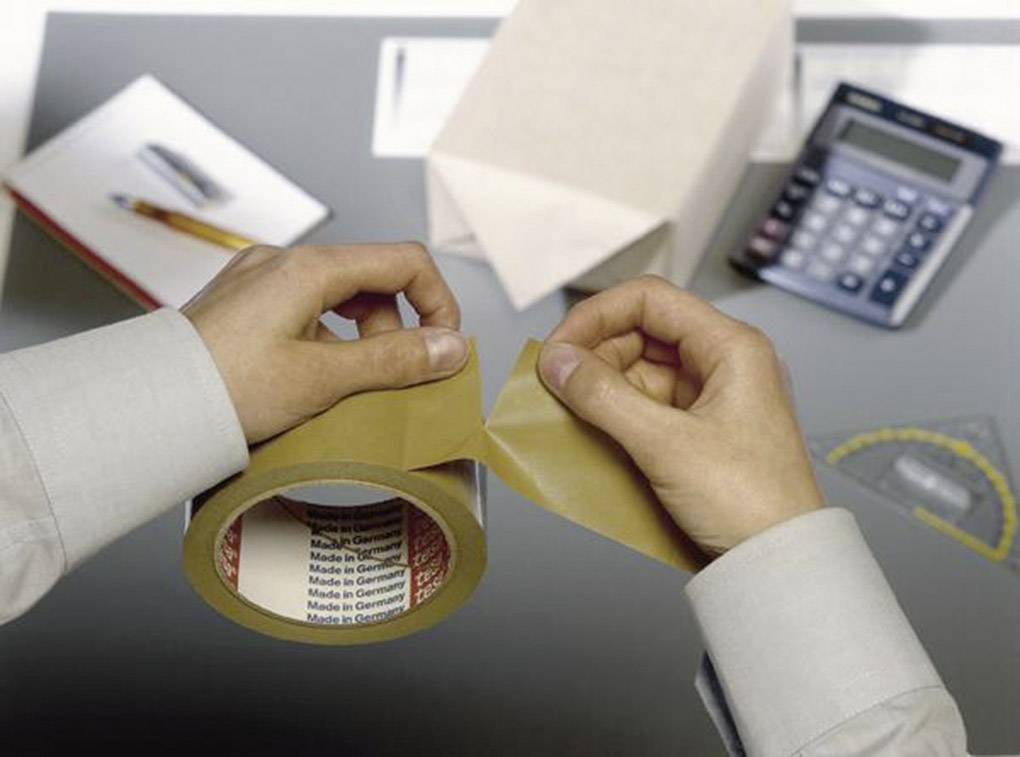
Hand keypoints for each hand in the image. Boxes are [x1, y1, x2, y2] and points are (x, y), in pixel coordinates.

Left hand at [183, 243, 467, 443]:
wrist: (149, 407)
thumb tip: (452, 348)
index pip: (405, 262)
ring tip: (345, 387)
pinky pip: (306, 311)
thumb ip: (395, 360)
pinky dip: (327, 341)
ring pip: (340, 297)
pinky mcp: (243, 304)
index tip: (442, 349)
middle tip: (390, 380)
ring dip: (361, 339)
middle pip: (373, 280)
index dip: (437, 302)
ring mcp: (260, 280)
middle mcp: (283, 262)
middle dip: (395, 329)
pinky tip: (312, 379)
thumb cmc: (226, 390)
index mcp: (309, 268)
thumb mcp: (324, 379)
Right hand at [538, 276, 822, 557]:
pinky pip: (646, 405)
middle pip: (641, 332)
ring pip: (639, 370)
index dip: (597, 316)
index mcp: (731, 347)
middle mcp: (723, 363)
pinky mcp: (699, 430)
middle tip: (557, 382)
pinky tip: (592, 428)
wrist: (778, 564)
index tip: (560, 346)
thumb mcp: (665, 444)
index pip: (649, 301)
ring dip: (602, 385)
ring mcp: (711, 398)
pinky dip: (616, 412)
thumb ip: (604, 397)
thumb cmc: (750, 502)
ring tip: (571, 408)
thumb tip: (558, 362)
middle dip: (595, 354)